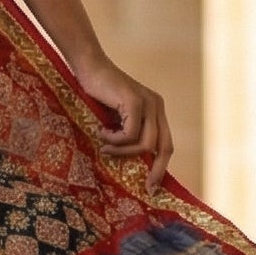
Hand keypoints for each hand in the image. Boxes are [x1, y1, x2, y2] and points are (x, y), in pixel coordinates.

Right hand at [72, 53, 172, 190]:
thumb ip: (127, 134)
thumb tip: (130, 166)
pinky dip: (115, 139)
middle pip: (164, 147)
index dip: (161, 166)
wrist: (89, 68)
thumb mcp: (118, 118)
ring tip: (105, 147)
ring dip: (123, 151)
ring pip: (145, 144)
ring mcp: (148, 103)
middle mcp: (157, 106)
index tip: (152, 186)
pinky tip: (102, 132)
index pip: (166, 144)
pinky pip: (130, 134)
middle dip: (156, 169)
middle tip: (145, 186)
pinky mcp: (135, 102)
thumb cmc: (98, 93)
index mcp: (156, 110)